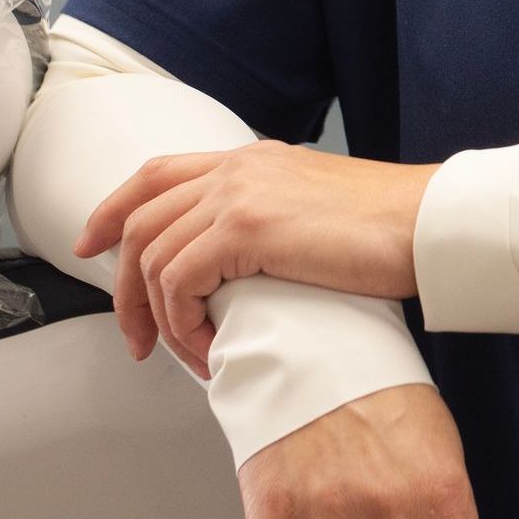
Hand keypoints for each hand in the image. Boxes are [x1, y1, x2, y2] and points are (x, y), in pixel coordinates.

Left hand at [70, 140, 432, 379]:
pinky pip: (178, 281)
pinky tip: (208, 349)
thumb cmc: (391, 230)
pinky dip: (182, 324)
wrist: (428, 224)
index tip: (89, 244)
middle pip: (139, 219)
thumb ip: (274, 221)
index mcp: (251, 161)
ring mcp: (237, 193)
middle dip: (121, 287)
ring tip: (184, 356)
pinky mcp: (246, 227)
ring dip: (156, 317)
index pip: (157, 173)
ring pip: (151, 256)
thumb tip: (244, 270)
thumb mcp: (317, 209)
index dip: (111, 208)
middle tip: (134, 338)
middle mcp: (235, 168)